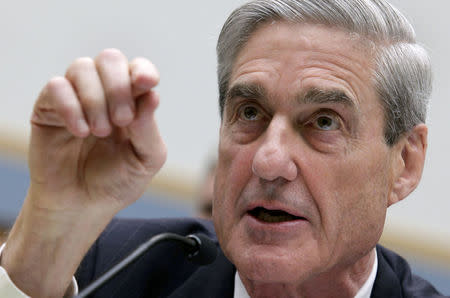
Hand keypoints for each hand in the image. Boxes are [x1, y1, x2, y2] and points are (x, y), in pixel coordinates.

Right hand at [1, 49, 166, 296]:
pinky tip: (81, 132)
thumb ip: (148, 128)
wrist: (82, 206)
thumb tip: (152, 95)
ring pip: (82, 67)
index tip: (146, 83)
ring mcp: (76, 98)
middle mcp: (105, 94)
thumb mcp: (145, 159)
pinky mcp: (48, 108)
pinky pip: (56, 86)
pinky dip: (71, 107)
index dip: (142, 71)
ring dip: (95, 100)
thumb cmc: (117, 181)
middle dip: (118, 86)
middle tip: (122, 121)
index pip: (138, 69)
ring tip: (100, 132)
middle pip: (110, 59)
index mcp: (133, 102)